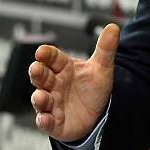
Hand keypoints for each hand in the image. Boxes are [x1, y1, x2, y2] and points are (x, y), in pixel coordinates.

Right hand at [29, 23, 119, 141]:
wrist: (98, 114)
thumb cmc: (93, 88)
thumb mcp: (102, 67)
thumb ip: (106, 48)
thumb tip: (113, 26)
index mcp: (63, 67)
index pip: (52, 57)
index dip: (46, 54)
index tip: (42, 51)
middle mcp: (54, 84)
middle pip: (41, 76)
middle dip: (37, 72)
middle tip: (36, 68)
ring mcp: (52, 103)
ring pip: (40, 99)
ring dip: (39, 98)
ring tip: (40, 96)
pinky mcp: (54, 122)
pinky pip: (46, 122)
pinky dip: (43, 121)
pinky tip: (44, 119)